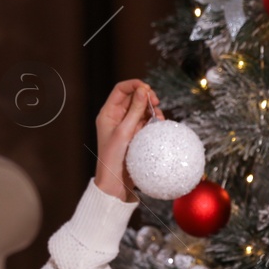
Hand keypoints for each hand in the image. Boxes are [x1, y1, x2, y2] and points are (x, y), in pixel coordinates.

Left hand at [93, 79, 159, 202]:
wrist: (115, 183)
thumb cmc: (113, 158)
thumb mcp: (124, 132)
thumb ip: (135, 110)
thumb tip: (143, 90)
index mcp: (108, 113)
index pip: (121, 90)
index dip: (134, 85)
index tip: (148, 89)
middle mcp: (117, 118)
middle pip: (134, 98)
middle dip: (146, 98)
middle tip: (156, 103)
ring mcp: (127, 127)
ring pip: (142, 110)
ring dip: (152, 110)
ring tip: (159, 117)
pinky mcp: (136, 136)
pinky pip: (146, 123)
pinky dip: (154, 122)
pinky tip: (160, 125)